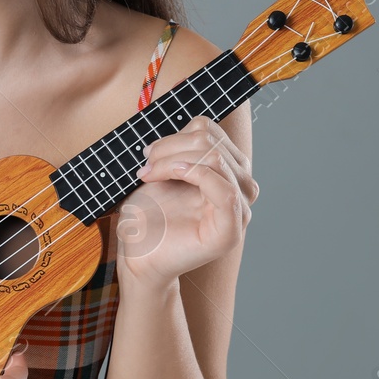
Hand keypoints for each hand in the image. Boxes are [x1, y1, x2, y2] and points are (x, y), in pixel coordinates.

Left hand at [117, 116, 258, 287]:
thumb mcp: (165, 170)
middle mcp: (240, 189)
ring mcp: (240, 211)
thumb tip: (192, 125)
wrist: (138, 254)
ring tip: (149, 174)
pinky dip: (195, 174)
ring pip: (216, 159)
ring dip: (173, 160)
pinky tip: (172, 176)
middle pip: (212, 142)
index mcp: (227, 172)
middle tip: (145, 165)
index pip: (211, 132)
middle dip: (170, 147)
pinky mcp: (231, 230)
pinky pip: (225, 189)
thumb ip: (183, 147)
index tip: (149, 153)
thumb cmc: (149, 214)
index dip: (177, 134)